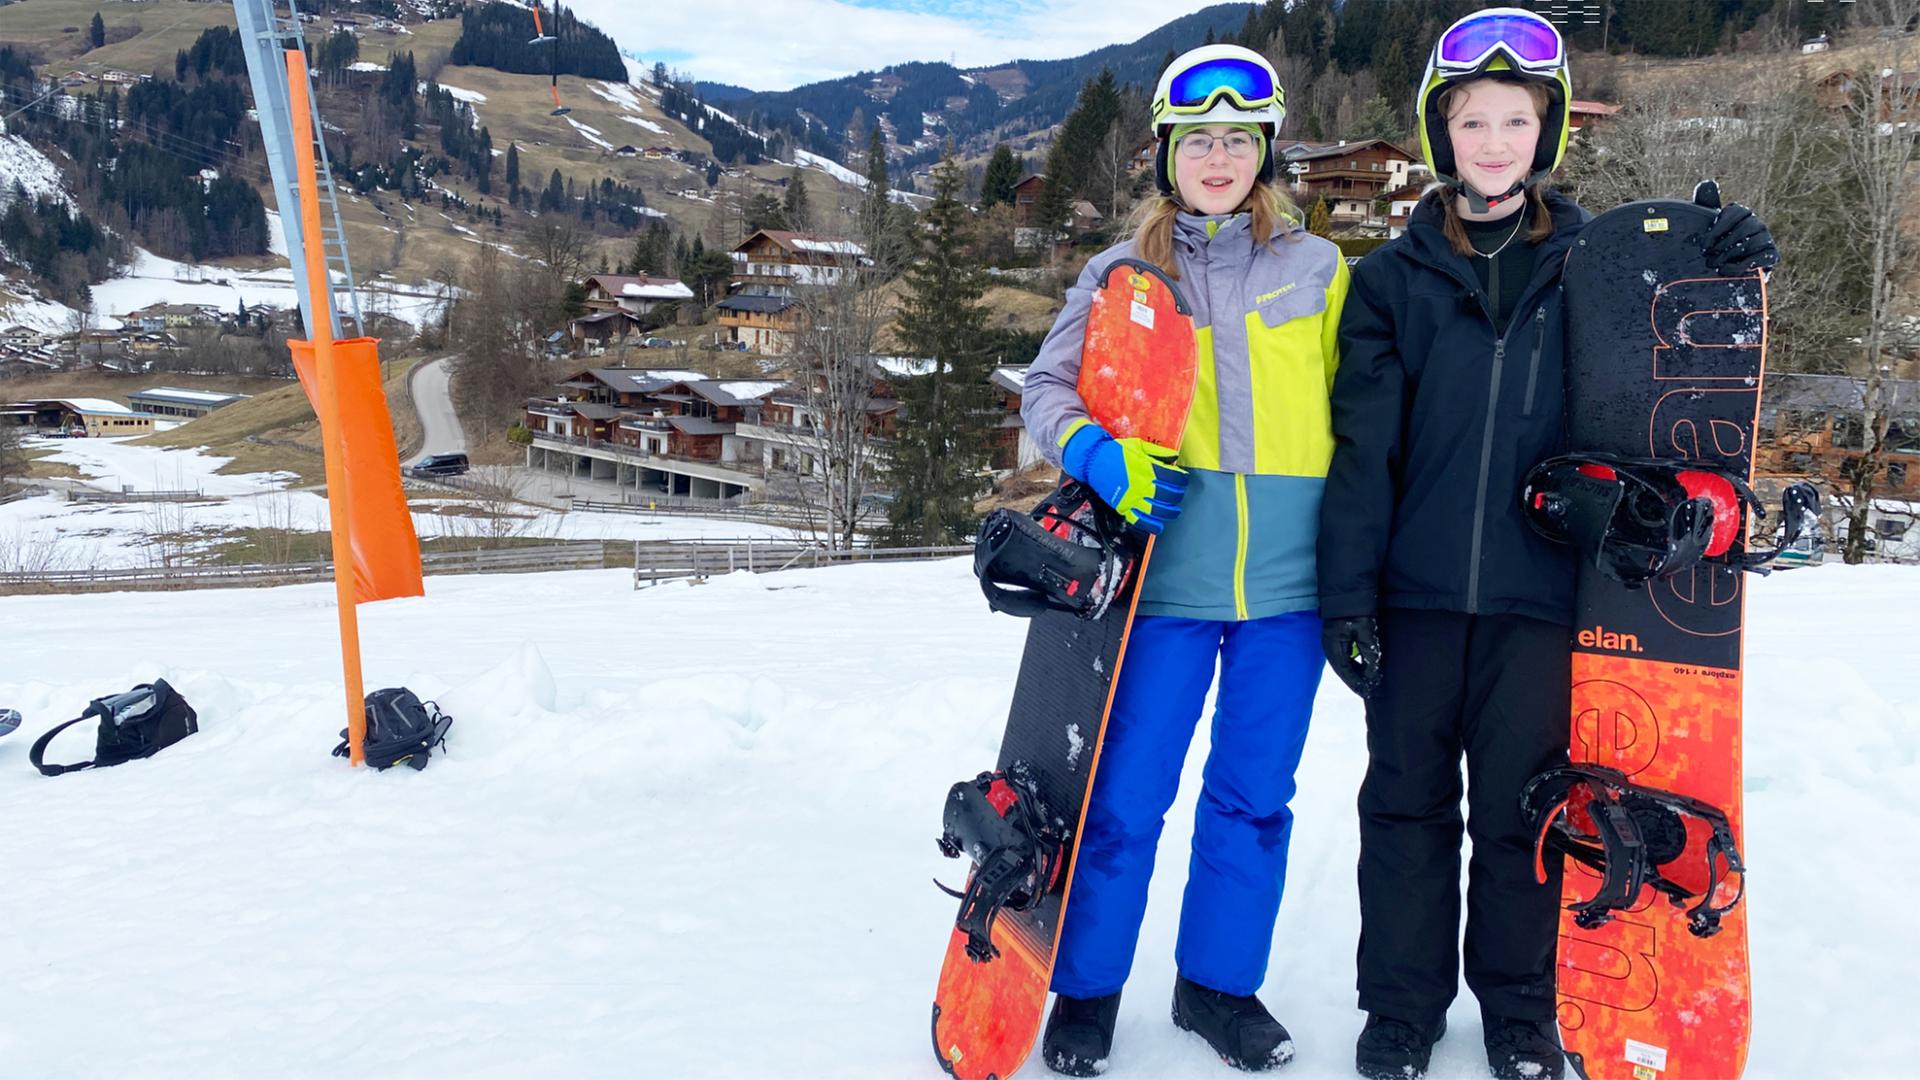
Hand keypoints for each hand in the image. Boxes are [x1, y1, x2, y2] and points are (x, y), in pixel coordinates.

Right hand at [1061, 421, 1186, 534]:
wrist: (1093, 460)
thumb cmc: (1115, 452)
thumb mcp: (1138, 445)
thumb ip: (1158, 452)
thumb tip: (1174, 458)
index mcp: (1147, 468)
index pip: (1173, 477)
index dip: (1182, 479)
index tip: (1182, 480)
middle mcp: (1142, 484)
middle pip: (1168, 495)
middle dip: (1177, 496)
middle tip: (1178, 495)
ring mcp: (1132, 497)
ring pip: (1157, 510)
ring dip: (1169, 512)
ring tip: (1173, 511)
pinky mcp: (1123, 506)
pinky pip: (1139, 520)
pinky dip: (1151, 525)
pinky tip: (1158, 525)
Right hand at [1321, 615, 1381, 698]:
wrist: (1348, 590)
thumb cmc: (1355, 610)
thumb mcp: (1366, 632)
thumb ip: (1370, 654)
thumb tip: (1373, 674)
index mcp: (1333, 646)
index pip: (1344, 671)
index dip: (1355, 683)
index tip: (1366, 692)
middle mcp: (1329, 646)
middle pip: (1342, 669)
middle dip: (1355, 680)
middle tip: (1369, 689)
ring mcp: (1331, 641)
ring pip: (1343, 663)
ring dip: (1355, 672)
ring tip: (1368, 680)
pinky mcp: (1336, 636)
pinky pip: (1344, 655)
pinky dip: (1354, 662)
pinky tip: (1363, 664)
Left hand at [1692, 179, 1777, 273]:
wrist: (1721, 272)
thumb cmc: (1714, 245)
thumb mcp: (1706, 225)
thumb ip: (1706, 204)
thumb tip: (1707, 182)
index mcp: (1741, 213)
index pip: (1735, 212)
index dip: (1719, 228)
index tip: (1704, 244)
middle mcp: (1757, 223)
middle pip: (1744, 228)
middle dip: (1723, 245)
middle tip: (1708, 257)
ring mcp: (1766, 238)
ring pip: (1751, 243)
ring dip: (1730, 255)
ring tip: (1714, 265)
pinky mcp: (1772, 255)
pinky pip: (1761, 258)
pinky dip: (1742, 265)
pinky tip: (1725, 271)